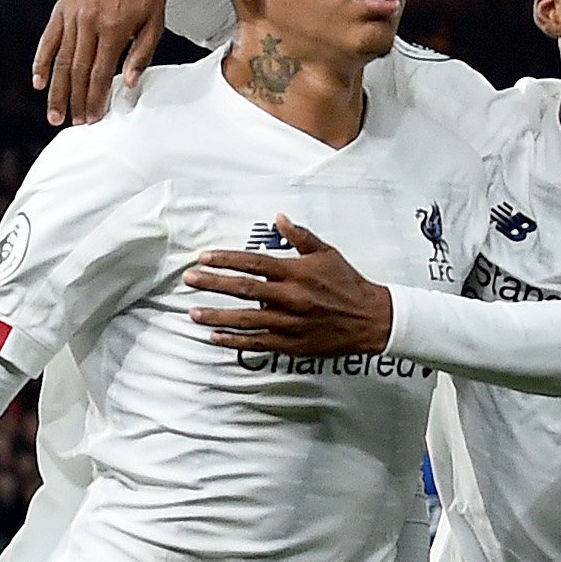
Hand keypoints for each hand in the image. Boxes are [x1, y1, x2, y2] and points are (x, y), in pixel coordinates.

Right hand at [32, 0, 171, 127]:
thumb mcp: (155, 23)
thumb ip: (141, 55)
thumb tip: (128, 86)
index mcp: (115, 28)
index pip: (100, 74)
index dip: (95, 99)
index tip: (93, 120)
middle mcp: (89, 22)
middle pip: (78, 72)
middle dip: (76, 102)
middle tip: (74, 125)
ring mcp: (73, 15)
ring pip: (61, 60)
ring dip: (57, 90)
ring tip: (55, 115)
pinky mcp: (63, 8)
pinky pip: (48, 39)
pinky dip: (41, 61)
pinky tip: (38, 83)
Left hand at [185, 219, 394, 357]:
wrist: (371, 319)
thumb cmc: (348, 283)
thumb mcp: (326, 253)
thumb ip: (300, 236)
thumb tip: (279, 217)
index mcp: (296, 272)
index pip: (254, 262)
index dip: (227, 259)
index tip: (204, 258)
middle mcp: (290, 297)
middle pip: (244, 289)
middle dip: (213, 284)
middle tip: (189, 280)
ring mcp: (289, 323)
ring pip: (247, 320)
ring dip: (218, 316)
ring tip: (193, 313)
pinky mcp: (292, 344)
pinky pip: (258, 343)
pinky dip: (235, 341)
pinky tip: (215, 338)